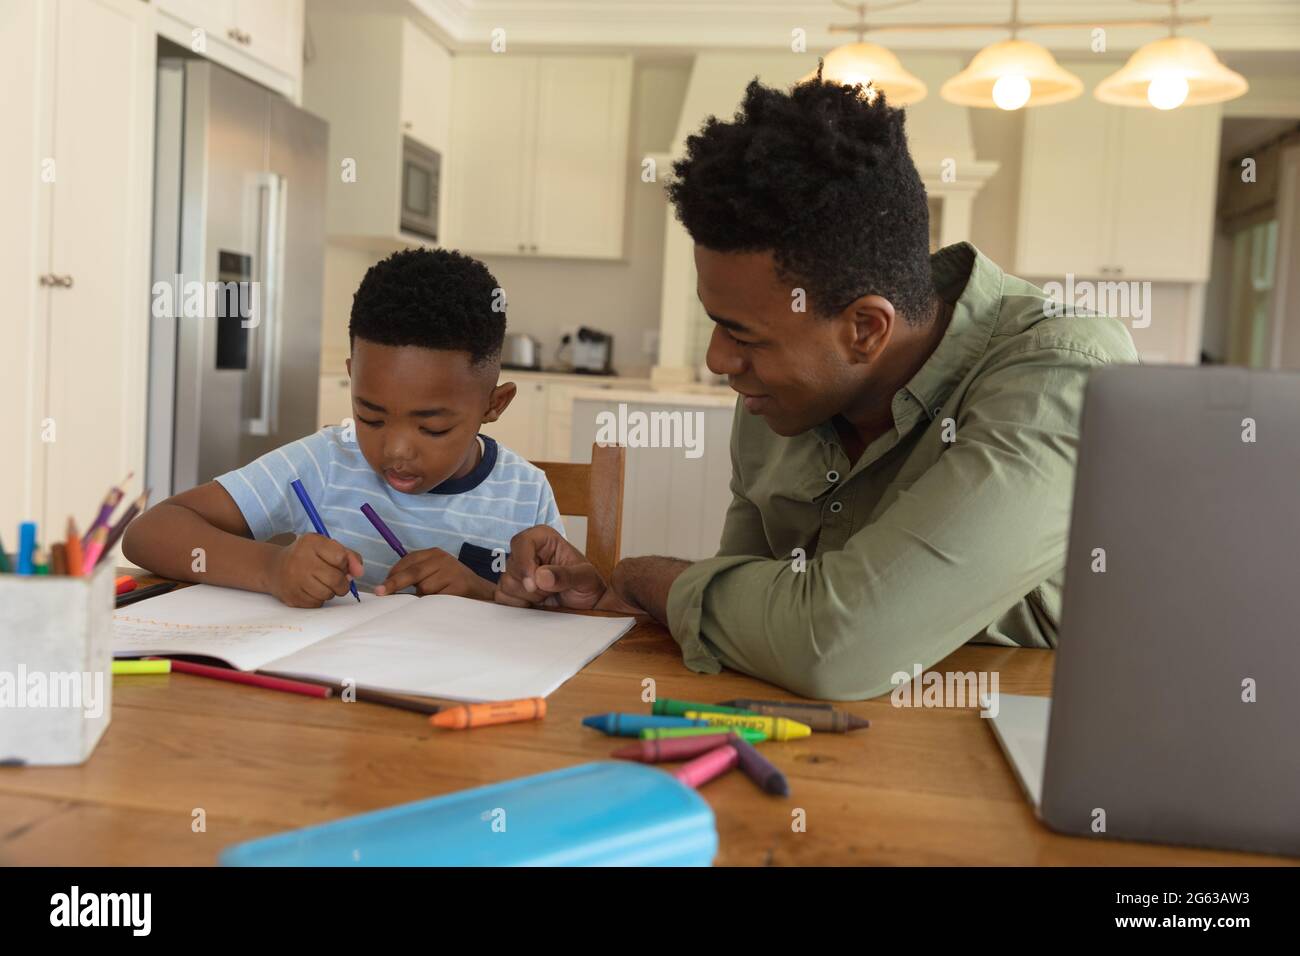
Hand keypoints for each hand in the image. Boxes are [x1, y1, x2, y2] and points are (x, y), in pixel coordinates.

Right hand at [268, 534, 362, 607]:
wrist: (274, 568)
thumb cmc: (308, 556)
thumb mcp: (327, 547)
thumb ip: (349, 556)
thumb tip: (359, 572)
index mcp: (311, 542)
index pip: (341, 558)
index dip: (346, 564)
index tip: (341, 565)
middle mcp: (300, 559)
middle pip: (336, 579)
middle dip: (342, 583)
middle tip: (338, 581)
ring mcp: (293, 579)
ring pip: (327, 594)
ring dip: (331, 592)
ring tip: (322, 584)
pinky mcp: (291, 596)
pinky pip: (317, 603)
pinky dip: (319, 599)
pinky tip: (311, 590)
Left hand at [374, 547, 494, 599]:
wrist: (482, 593)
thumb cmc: (452, 584)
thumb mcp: (434, 573)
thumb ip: (417, 575)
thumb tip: (388, 588)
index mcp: (434, 553)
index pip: (408, 560)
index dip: (393, 573)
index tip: (381, 586)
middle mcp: (443, 559)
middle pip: (413, 572)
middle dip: (394, 583)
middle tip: (380, 593)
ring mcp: (452, 571)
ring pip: (424, 588)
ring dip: (423, 598)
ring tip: (434, 599)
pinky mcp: (459, 585)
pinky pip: (436, 598)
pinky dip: (433, 603)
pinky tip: (441, 603)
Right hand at [494, 526, 637, 611]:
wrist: (586, 606)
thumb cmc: (588, 586)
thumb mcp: (586, 578)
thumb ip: (566, 575)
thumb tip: (541, 577)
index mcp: (543, 539)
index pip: (522, 542)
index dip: (524, 562)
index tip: (533, 584)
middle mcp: (527, 552)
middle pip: (511, 566)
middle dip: (531, 586)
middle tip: (552, 591)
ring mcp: (517, 571)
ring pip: (506, 584)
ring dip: (528, 597)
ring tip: (547, 596)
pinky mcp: (511, 590)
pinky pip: (502, 598)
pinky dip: (518, 606)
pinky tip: (535, 605)